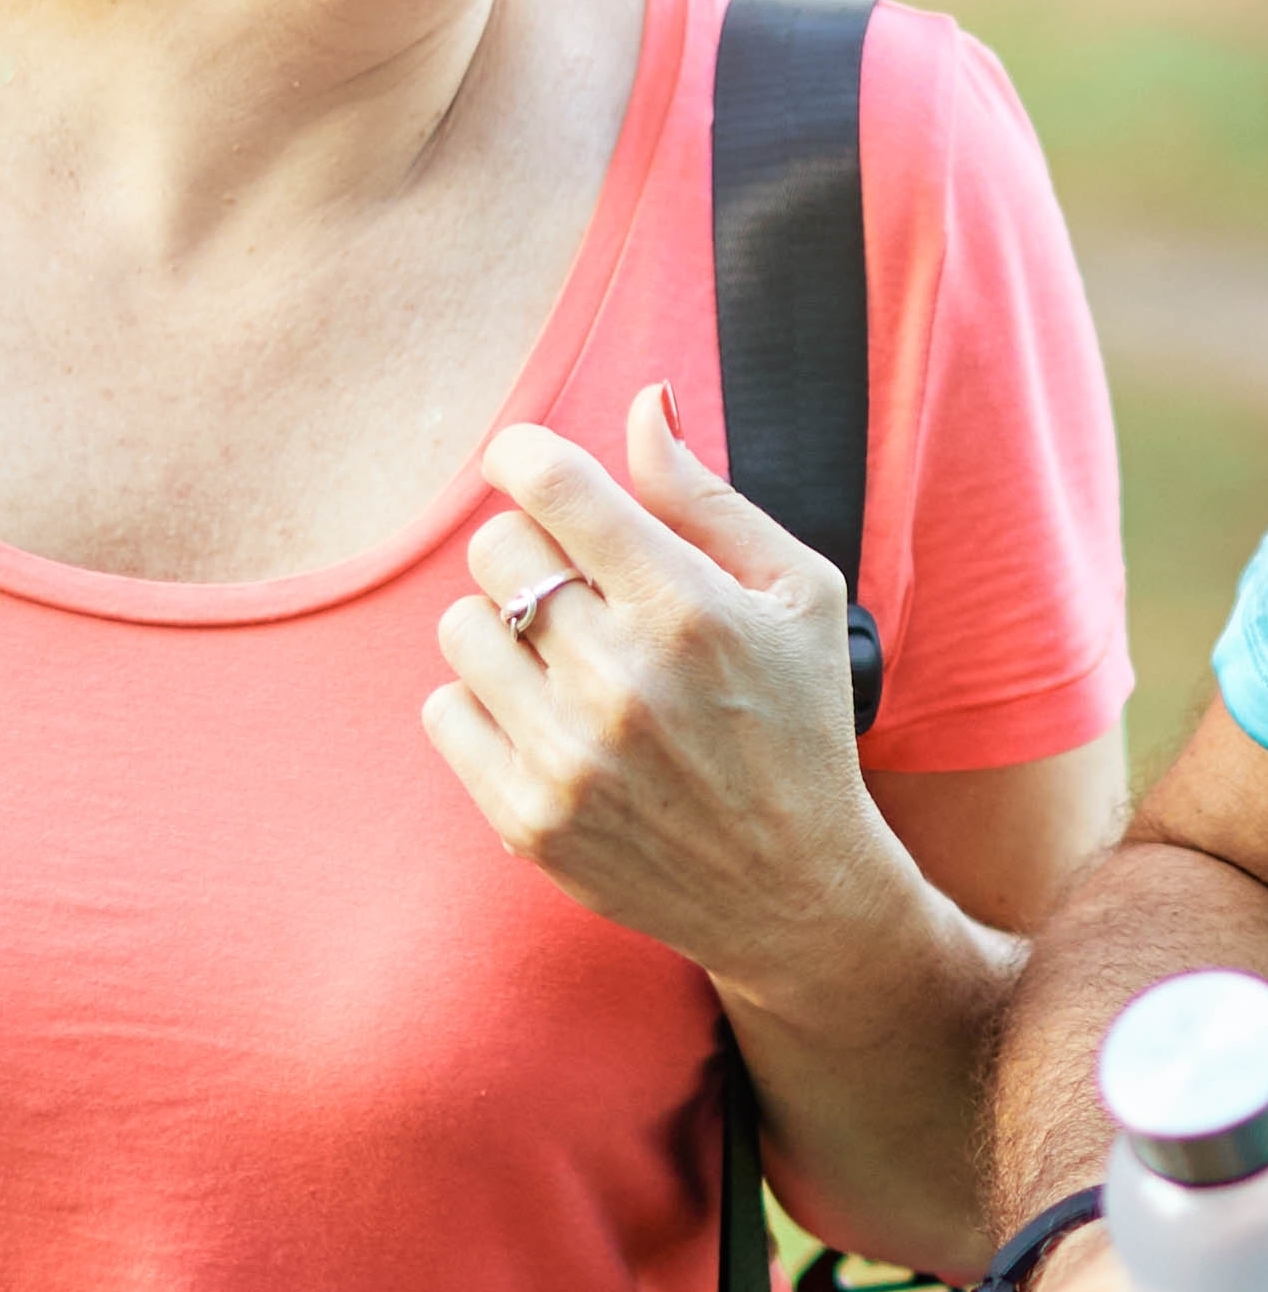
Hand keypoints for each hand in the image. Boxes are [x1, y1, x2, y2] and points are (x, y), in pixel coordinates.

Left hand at [422, 383, 899, 1001]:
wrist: (791, 886)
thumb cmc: (800, 721)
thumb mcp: (798, 593)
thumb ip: (708, 498)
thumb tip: (642, 405)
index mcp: (691, 608)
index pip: (558, 488)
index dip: (523, 451)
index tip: (522, 456)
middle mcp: (621, 678)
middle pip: (497, 547)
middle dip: (531, 545)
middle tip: (576, 578)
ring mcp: (566, 754)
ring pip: (460, 626)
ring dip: (504, 624)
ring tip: (563, 654)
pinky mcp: (526, 820)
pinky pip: (443, 712)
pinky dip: (483, 701)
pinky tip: (545, 715)